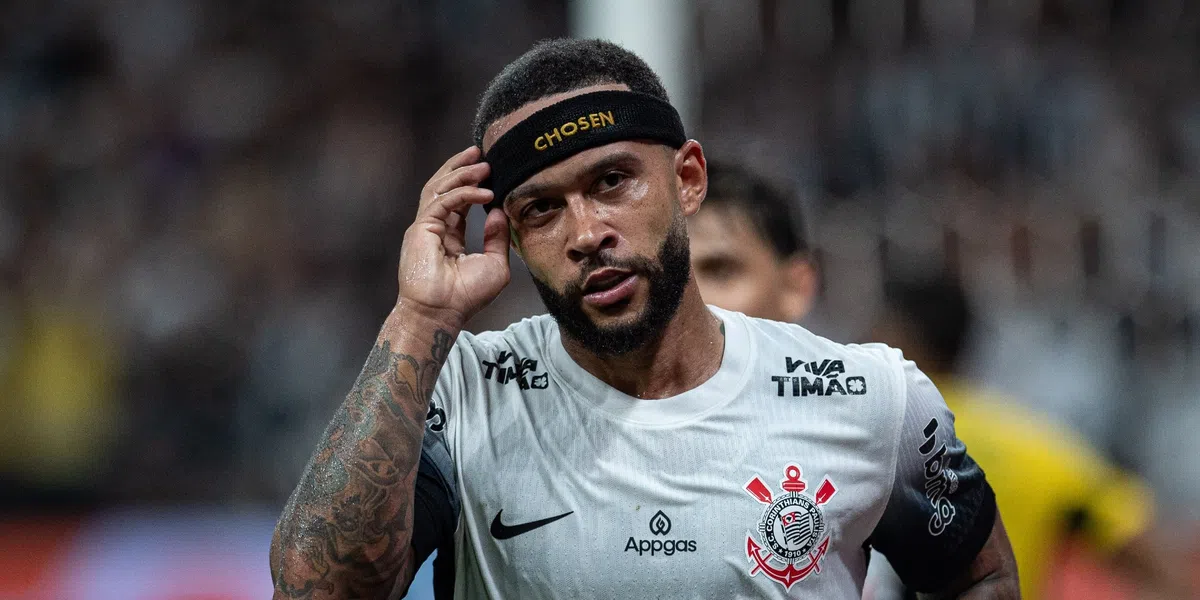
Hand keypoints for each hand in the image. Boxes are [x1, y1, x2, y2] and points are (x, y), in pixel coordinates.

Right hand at [397, 146, 509, 325]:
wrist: (441, 313)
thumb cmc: (466, 297)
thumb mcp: (495, 265)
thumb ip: (498, 238)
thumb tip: (499, 211)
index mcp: (449, 235)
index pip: (459, 201)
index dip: (472, 183)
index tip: (490, 169)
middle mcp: (435, 227)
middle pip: (444, 187)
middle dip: (461, 168)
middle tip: (481, 153)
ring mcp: (425, 227)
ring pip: (439, 188)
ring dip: (461, 174)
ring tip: (483, 164)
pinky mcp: (421, 229)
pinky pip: (442, 202)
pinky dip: (463, 194)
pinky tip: (484, 193)